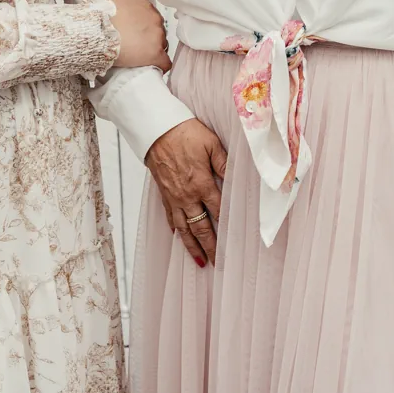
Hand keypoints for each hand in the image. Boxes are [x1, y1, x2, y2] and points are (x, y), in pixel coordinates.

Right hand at [106, 0, 169, 70]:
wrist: (97, 33)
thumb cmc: (102, 15)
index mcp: (147, 8)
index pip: (153, 18)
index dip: (145, 27)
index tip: (136, 33)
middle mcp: (156, 20)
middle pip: (158, 31)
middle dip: (149, 38)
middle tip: (135, 44)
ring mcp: (157, 37)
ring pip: (162, 45)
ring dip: (153, 49)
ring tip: (139, 56)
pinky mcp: (155, 54)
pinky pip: (165, 62)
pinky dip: (160, 64)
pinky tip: (153, 67)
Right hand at [145, 118, 228, 266]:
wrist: (156, 129)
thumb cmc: (186, 133)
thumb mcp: (212, 144)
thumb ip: (225, 164)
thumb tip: (236, 180)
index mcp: (202, 184)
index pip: (218, 211)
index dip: (227, 227)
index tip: (235, 242)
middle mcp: (187, 196)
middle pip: (200, 227)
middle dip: (210, 246)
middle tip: (217, 263)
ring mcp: (174, 197)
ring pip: (184, 228)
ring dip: (192, 246)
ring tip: (199, 261)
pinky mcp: (164, 193)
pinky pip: (170, 216)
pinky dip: (175, 229)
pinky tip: (178, 236)